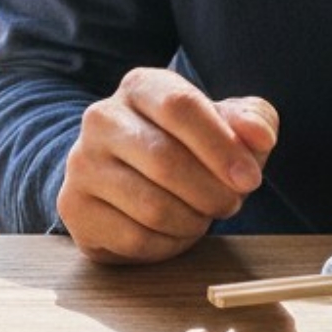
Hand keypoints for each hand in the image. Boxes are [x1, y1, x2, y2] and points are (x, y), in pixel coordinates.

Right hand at [57, 68, 279, 263]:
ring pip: (152, 206)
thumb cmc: (187, 148)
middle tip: (229, 204)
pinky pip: (135, 238)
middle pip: (166, 160)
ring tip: (198, 215)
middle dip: (212, 193)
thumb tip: (258, 136)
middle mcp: (101, 119)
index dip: (221, 146)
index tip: (249, 179)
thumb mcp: (226, 126)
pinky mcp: (74, 206)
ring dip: (192, 222)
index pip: (179, 105)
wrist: (128, 178)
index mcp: (140, 87)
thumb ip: (251, 121)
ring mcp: (82, 163)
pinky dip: (167, 245)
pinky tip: (170, 232)